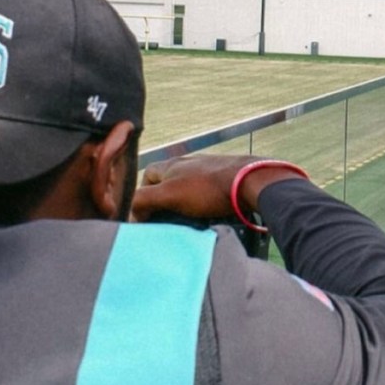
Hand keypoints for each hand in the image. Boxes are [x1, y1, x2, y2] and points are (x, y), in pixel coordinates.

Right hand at [132, 154, 303, 222]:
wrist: (250, 182)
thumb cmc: (208, 188)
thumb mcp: (169, 195)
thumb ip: (145, 200)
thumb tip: (133, 213)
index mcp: (172, 164)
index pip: (147, 174)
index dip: (142, 193)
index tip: (146, 213)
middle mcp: (189, 163)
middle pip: (168, 182)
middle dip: (165, 201)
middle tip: (168, 220)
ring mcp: (209, 169)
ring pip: (189, 188)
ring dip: (186, 204)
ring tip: (189, 222)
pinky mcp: (226, 179)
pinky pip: (208, 193)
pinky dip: (204, 204)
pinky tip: (210, 216)